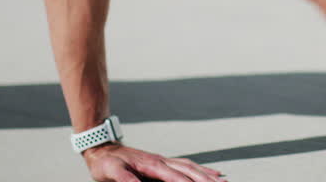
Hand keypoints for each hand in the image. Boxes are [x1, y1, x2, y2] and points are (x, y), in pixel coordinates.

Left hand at [83, 143, 223, 181]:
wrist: (102, 146)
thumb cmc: (106, 162)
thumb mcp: (112, 172)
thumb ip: (127, 180)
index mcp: (152, 165)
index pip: (176, 177)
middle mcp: (162, 161)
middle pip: (190, 171)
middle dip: (206, 180)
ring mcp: (163, 161)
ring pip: (191, 167)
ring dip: (207, 175)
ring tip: (223, 181)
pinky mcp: (162, 162)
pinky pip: (186, 165)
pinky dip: (200, 169)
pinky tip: (210, 173)